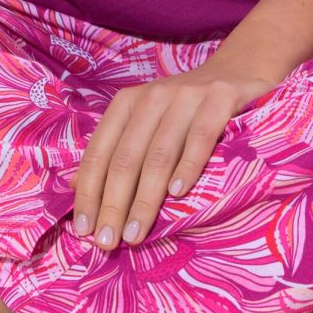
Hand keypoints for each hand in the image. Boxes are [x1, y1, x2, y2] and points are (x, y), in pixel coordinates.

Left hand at [66, 60, 277, 250]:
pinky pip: (200, 137)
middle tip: (107, 242)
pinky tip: (178, 194)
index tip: (83, 230)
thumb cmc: (184, 110)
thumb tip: (74, 188)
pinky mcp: (220, 99)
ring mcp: (187, 96)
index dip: (89, 192)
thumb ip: (114, 151)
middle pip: (126, 157)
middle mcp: (153, 96)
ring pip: (159, 154)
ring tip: (136, 233)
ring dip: (145, 198)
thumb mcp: (144, 123)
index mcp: (127, 103)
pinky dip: (188, 166)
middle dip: (113, 204)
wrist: (238, 70)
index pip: (100, 152)